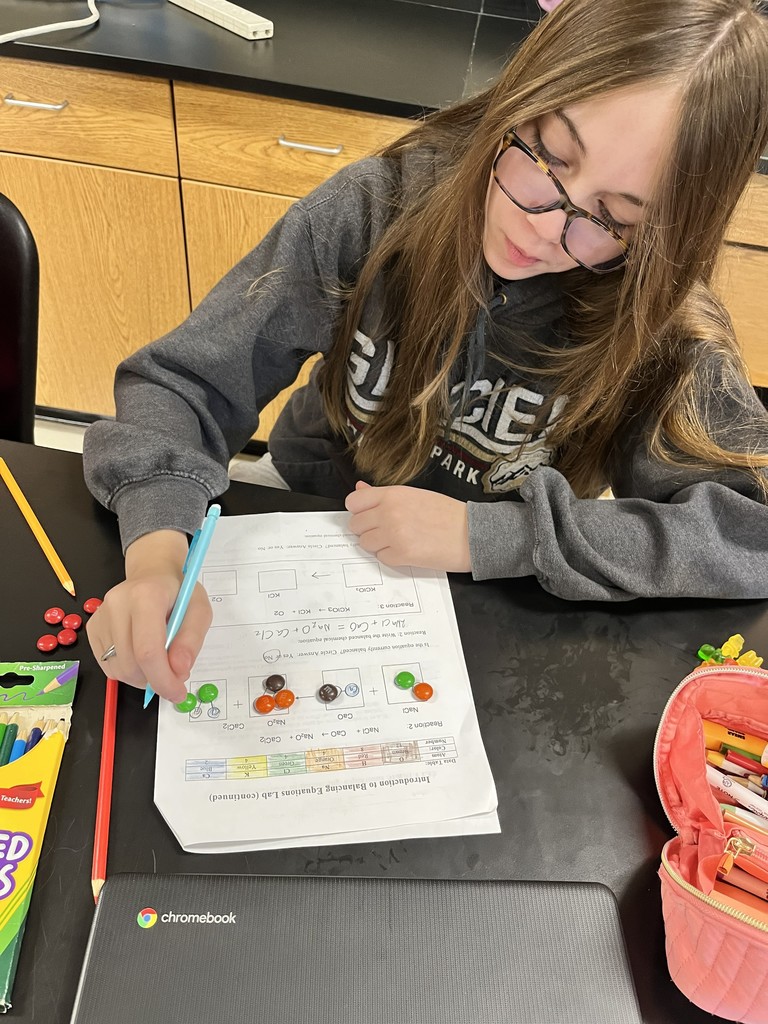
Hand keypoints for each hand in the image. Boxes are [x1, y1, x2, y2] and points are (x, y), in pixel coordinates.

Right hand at [85, 530, 212, 703]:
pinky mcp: (93, 628)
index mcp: (146, 596)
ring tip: (159, 660)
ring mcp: (100, 616)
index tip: (178, 692)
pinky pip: (107, 665)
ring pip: (117, 669)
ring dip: (142, 677)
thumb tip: (179, 670)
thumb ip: (192, 640)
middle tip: (173, 677)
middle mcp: (117, 604)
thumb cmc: (177, 592)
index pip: (147, 650)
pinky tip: (141, 655)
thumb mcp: (199, 609)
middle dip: (155, 681)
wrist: (153, 573)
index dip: (163, 679)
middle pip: (130, 664)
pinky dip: (128, 670)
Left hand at [345, 482, 470, 571]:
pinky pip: (381, 558)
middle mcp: (390, 512)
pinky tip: (408, 550)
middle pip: (356, 525)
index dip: (359, 511)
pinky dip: (391, 557)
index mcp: (393, 494)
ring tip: (399, 541)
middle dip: (368, 530)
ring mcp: (394, 534)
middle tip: (387, 531)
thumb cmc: (448, 514)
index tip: (368, 516)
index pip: (354, 502)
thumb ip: (384, 494)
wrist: (473, 533)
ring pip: (365, 543)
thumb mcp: (415, 495)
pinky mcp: (402, 555)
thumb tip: (360, 489)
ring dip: (378, 545)